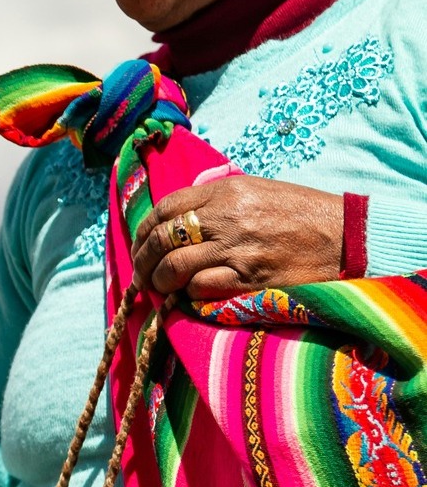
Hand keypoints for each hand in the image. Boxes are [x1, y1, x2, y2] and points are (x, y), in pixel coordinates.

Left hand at [132, 174, 342, 297]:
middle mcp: (226, 217)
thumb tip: (178, 214)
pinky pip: (200, 289)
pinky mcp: (248, 279)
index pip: (165, 207)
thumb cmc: (302, 214)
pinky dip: (188, 295)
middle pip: (162, 238)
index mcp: (226, 191)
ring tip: (160, 288)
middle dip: (143, 260)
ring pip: (174, 267)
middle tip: (141, 274)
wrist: (347, 237)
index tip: (139, 245)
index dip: (143, 230)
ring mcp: (236, 249)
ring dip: (160, 281)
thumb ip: (218, 198)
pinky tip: (189, 296)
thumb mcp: (258, 190)